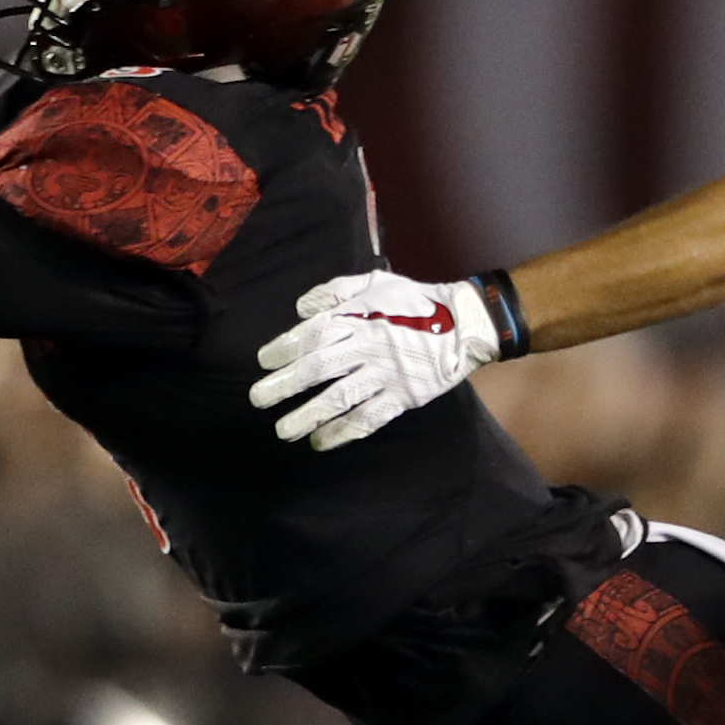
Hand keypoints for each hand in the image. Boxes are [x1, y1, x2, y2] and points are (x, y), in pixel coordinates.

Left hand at [250, 272, 502, 450]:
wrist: (465, 324)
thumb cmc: (416, 302)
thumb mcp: (376, 282)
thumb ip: (335, 291)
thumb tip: (300, 308)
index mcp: (359, 318)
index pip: (314, 333)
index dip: (286, 347)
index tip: (264, 360)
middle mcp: (368, 346)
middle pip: (320, 367)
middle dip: (286, 384)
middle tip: (258, 399)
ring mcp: (386, 374)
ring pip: (341, 397)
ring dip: (309, 414)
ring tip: (284, 430)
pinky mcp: (403, 396)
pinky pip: (369, 417)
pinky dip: (344, 431)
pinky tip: (321, 441)